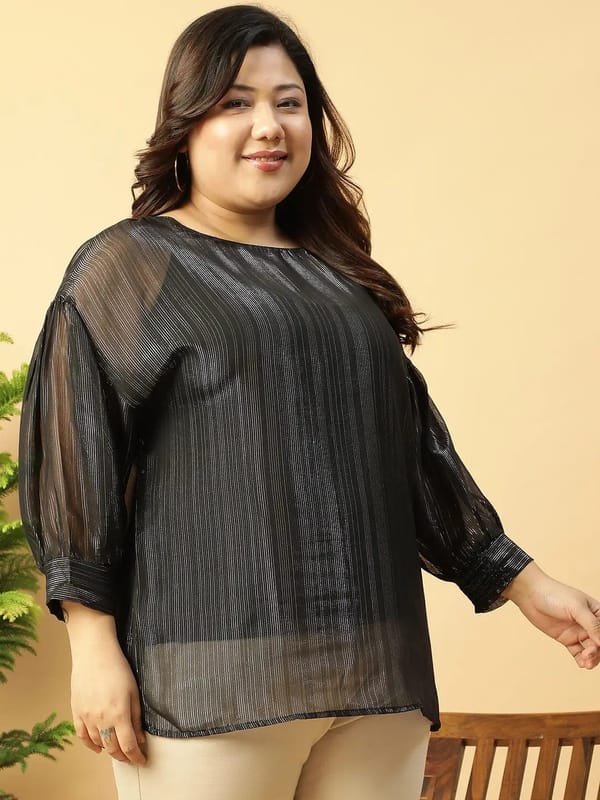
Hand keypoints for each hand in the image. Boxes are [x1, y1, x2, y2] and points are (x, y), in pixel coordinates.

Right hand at [62, 602, 146, 765]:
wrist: (94, 653)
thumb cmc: (118, 668)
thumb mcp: (134, 691)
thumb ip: (136, 717)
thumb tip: (139, 738)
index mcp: (119, 715)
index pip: (128, 746)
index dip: (136, 757)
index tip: (142, 760)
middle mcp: (102, 720)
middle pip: (113, 748)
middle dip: (124, 756)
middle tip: (131, 757)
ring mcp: (87, 717)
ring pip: (98, 743)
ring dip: (108, 750)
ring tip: (117, 751)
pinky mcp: (76, 711)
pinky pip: (82, 735)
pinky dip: (90, 744)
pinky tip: (97, 747)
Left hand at [502, 562, 599, 668]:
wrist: (530, 595)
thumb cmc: (554, 595)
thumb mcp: (576, 608)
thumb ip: (592, 624)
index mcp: (596, 612)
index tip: (598, 646)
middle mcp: (589, 623)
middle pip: (599, 643)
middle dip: (597, 652)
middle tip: (588, 655)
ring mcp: (577, 632)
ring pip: (591, 650)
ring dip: (591, 658)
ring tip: (586, 662)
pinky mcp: (566, 639)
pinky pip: (578, 653)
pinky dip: (581, 659)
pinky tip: (582, 664)